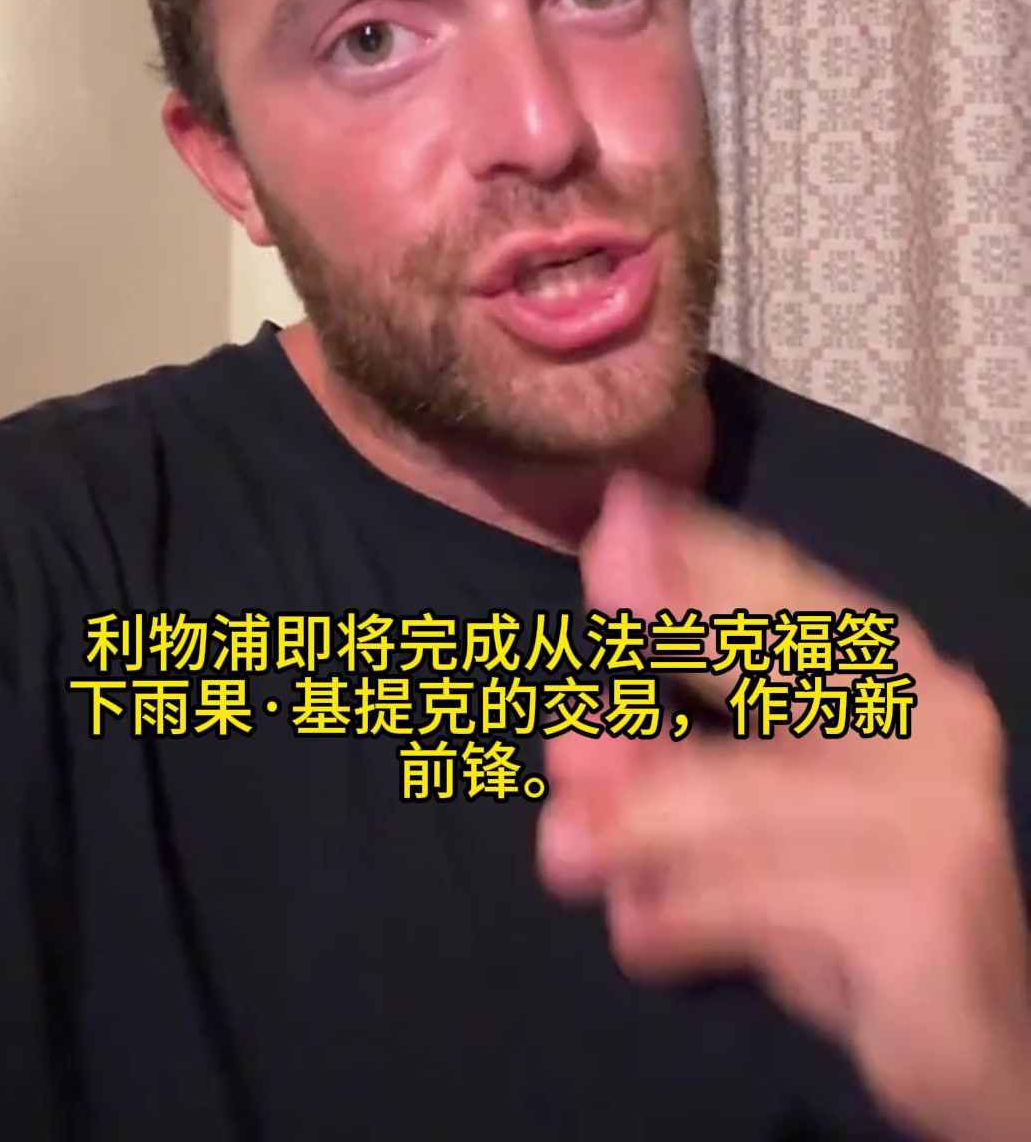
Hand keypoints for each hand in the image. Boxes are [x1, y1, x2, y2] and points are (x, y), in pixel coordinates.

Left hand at [536, 473, 1030, 1141]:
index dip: (704, 554)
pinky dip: (689, 915)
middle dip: (685, 620)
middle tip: (601, 581)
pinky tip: (637, 936)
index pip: (790, 595)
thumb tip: (573, 741)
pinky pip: (767, 897)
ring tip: (562, 851)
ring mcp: (938, 814)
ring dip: (643, 819)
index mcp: (896, 674)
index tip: (621, 511)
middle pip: (787, 654)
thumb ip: (680, 760)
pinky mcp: (924, 911)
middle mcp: (931, 720)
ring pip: (751, 794)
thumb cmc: (852, 898)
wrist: (985, 1036)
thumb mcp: (763, 815)